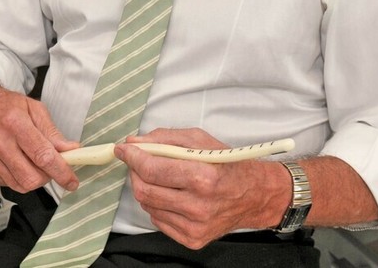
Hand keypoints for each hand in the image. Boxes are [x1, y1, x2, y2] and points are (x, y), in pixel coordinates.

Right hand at [0, 70, 79, 192]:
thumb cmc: (2, 103)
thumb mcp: (32, 107)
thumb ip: (52, 131)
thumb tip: (70, 150)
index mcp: (14, 122)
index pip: (43, 156)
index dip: (61, 172)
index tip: (71, 181)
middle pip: (31, 178)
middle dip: (46, 177)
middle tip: (48, 166)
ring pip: (20, 185)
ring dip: (31, 177)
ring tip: (29, 160)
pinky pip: (6, 183)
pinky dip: (15, 176)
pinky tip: (13, 161)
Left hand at [114, 127, 286, 248]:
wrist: (254, 196)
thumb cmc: (227, 164)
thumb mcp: (199, 140)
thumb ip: (164, 138)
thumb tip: (133, 143)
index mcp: (202, 177)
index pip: (151, 169)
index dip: (132, 157)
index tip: (123, 150)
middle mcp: (198, 205)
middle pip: (144, 190)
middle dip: (134, 172)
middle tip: (138, 162)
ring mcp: (195, 226)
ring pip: (148, 205)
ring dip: (146, 188)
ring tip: (160, 178)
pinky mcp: (193, 239)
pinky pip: (158, 220)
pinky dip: (157, 205)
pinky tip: (171, 195)